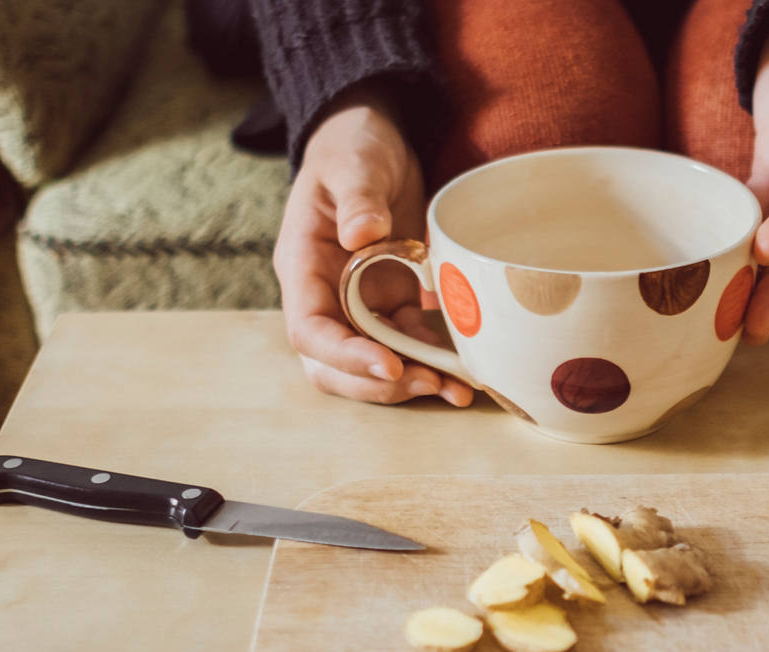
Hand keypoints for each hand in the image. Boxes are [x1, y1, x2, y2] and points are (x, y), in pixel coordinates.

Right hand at [274, 88, 474, 405]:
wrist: (372, 142)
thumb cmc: (353, 148)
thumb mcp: (353, 164)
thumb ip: (357, 198)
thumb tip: (360, 236)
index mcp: (303, 266)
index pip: (309, 329)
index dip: (345, 356)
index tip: (388, 365)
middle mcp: (326, 295)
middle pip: (334, 365)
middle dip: (379, 384)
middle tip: (427, 384)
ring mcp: (359, 304)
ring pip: (373, 364)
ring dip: (412, 383)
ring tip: (457, 390)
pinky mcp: (392, 303)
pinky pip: (407, 345)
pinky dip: (432, 363)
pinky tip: (465, 373)